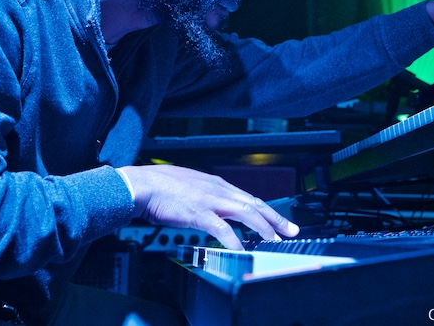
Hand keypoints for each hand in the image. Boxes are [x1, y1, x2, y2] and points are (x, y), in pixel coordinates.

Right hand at [118, 165, 298, 249]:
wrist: (142, 185)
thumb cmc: (161, 186)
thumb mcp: (191, 187)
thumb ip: (207, 196)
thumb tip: (216, 209)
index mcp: (217, 184)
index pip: (249, 198)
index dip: (267, 210)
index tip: (280, 221)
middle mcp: (218, 190)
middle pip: (254, 204)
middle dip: (276, 218)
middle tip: (292, 231)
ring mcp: (210, 200)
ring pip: (245, 213)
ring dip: (263, 227)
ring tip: (274, 240)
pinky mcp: (199, 213)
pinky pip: (222, 228)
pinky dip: (234, 239)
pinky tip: (242, 248)